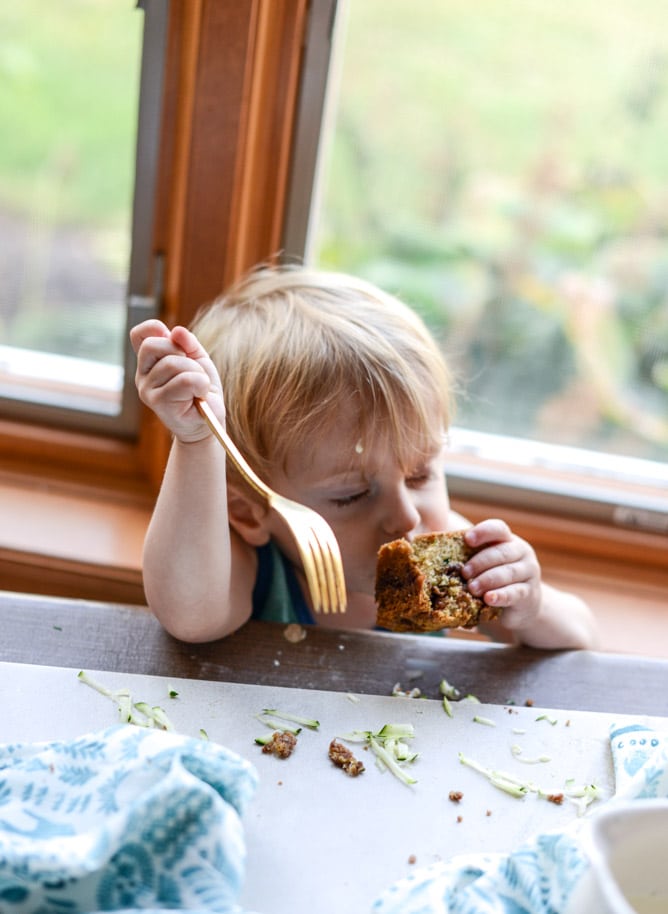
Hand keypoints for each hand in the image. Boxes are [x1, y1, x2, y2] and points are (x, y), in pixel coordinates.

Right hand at [130, 320, 224, 441]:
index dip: (154, 328)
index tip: (173, 339)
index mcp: (149, 362)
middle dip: (180, 352)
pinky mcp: (158, 402)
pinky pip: (184, 380)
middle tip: (193, 369)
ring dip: (196, 372)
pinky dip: (200, 383)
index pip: (139, 335)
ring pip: (172, 363)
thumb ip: (188, 343)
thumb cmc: (201, 389)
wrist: (209, 419)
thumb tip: (176, 331)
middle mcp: (142, 375)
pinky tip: (199, 395)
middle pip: (153, 345)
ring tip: (198, 386)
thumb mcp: (198, 360)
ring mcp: (147, 390)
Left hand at [462, 519, 541, 630]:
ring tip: (472, 588)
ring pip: (508, 572)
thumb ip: (465, 558)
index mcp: (507, 541)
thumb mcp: (481, 567)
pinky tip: (489, 599)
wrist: (520, 607)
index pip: (498, 529)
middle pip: (501, 552)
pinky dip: (501, 595)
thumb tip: (429, 552)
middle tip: (464, 573)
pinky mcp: (530, 593)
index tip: (467, 539)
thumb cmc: (492, 582)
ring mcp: (528, 572)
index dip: (483, 532)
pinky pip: (515, 592)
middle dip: (480, 562)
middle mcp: (521, 552)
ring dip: (488, 579)